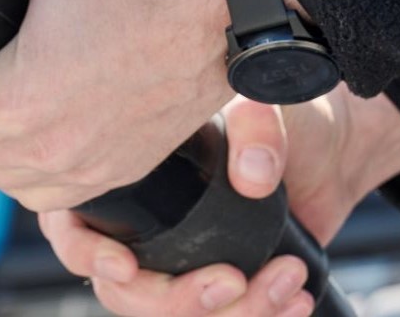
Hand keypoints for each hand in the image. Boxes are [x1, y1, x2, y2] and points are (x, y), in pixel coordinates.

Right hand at [41, 86, 399, 315]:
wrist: (328, 148)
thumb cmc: (277, 116)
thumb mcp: (264, 104)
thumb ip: (257, 125)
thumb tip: (252, 175)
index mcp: (119, 179)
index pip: (71, 229)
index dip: (88, 254)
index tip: (125, 263)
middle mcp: (136, 228)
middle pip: (122, 292)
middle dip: (175, 300)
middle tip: (230, 280)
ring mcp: (173, 262)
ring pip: (172, 315)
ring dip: (230, 314)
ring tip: (284, 281)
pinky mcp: (213, 284)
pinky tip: (292, 299)